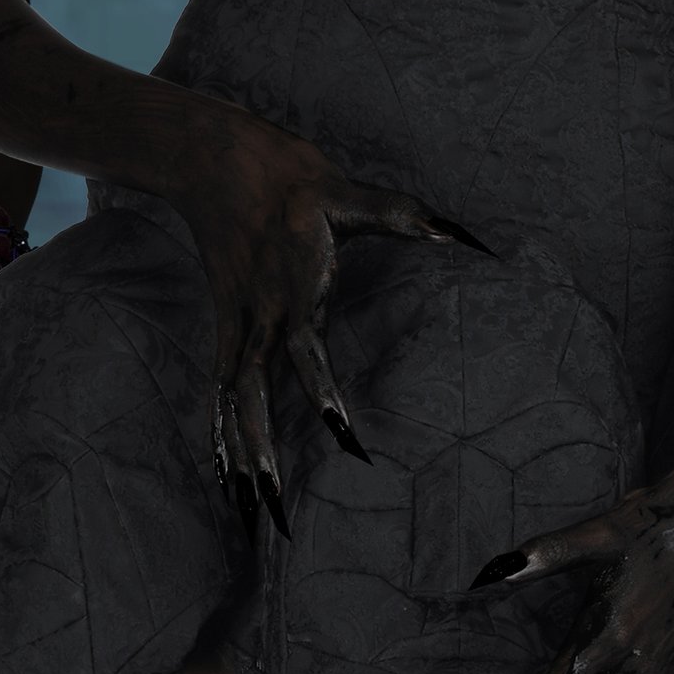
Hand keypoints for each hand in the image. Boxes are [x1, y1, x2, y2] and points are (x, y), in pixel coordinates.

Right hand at [178, 119, 485, 539]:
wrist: (213, 159)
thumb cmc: (291, 176)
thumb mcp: (349, 193)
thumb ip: (404, 217)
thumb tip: (460, 234)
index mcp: (293, 292)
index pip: (308, 355)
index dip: (324, 395)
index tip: (344, 439)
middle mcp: (259, 319)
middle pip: (256, 398)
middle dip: (264, 454)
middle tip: (277, 509)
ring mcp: (235, 326)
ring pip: (233, 404)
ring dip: (240, 457)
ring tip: (250, 515)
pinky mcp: (223, 325)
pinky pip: (218, 390)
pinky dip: (219, 433)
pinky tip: (223, 476)